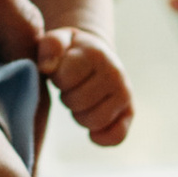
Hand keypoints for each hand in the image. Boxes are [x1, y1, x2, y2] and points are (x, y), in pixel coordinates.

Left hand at [40, 27, 134, 147]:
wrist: (95, 53)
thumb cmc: (71, 50)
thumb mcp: (58, 39)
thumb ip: (50, 46)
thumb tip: (48, 68)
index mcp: (96, 54)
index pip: (65, 79)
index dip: (57, 79)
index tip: (62, 71)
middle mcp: (115, 73)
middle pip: (77, 102)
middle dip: (67, 97)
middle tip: (71, 87)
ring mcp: (125, 93)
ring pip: (94, 121)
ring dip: (79, 115)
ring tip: (80, 100)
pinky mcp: (129, 111)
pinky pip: (117, 136)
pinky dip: (102, 137)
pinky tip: (92, 132)